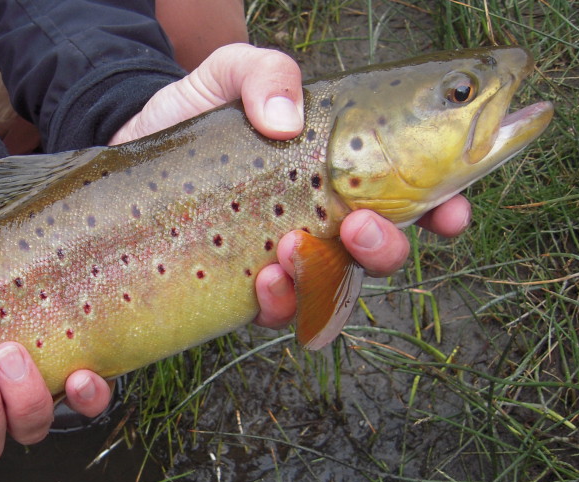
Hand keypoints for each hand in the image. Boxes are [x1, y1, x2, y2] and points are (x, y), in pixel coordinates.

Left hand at [110, 44, 471, 329]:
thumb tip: (287, 118)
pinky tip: (263, 280)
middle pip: (381, 253)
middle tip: (357, 226)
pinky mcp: (239, 285)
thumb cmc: (192, 109)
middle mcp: (320, 218)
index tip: (451, 211)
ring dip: (326, 280)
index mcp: (339, 169)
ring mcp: (281, 256)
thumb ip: (265, 71)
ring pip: (333, 290)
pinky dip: (281, 304)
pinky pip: (278, 313)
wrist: (127, 145)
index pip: (412, 194)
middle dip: (385, 249)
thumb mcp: (227, 72)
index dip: (445, 208)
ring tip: (291, 248)